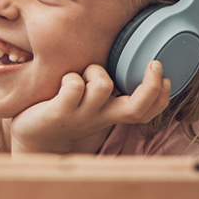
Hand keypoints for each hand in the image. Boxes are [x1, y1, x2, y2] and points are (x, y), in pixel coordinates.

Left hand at [10, 61, 171, 154]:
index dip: (161, 96)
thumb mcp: (90, 105)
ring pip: (102, 86)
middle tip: (154, 64)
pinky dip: (71, 78)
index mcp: (110, 115)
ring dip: (95, 72)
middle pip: (136, 107)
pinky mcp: (60, 112)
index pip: (146, 112)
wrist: (33, 139)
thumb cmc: (65, 113)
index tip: (165, 77)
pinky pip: (74, 86)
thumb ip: (105, 90)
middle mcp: (100, 117)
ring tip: (81, 75)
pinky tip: (63, 81)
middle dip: (150, 85)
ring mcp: (81, 115)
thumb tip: (118, 58)